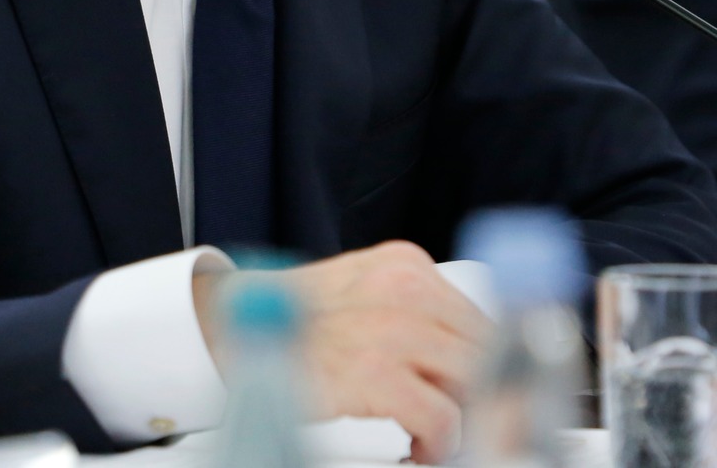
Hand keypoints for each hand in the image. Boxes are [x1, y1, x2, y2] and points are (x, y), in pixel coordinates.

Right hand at [197, 241, 489, 462]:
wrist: (222, 329)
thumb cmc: (289, 324)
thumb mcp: (360, 298)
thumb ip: (413, 317)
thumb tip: (467, 362)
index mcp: (406, 267)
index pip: (481, 317)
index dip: (492, 363)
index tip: (493, 392)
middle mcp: (406, 288)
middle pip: (486, 347)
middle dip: (482, 393)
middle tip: (467, 423)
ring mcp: (391, 327)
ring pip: (472, 382)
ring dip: (463, 421)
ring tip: (438, 439)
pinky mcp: (372, 371)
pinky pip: (442, 415)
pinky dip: (438, 442)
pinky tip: (418, 448)